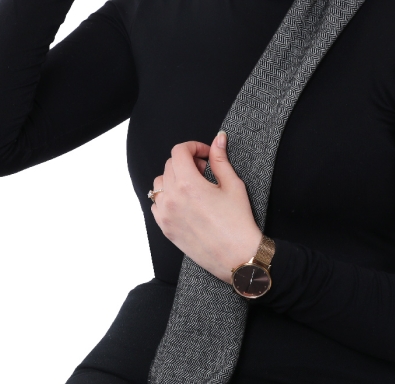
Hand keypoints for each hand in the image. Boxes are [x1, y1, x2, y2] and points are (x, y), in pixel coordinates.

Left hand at [151, 131, 262, 283]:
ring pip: (159, 183)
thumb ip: (220, 159)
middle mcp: (172, 198)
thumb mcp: (233, 185)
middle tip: (205, 169)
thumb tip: (218, 138)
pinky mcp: (165, 228)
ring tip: (194, 185)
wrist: (237, 257)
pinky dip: (167, 197)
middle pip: (170, 165)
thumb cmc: (238, 223)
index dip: (194, 147)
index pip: (179, 151)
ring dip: (174, 178)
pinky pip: (156, 204)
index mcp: (188, 184)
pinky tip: (185, 201)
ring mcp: (165, 214)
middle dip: (187, 161)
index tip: (206, 154)